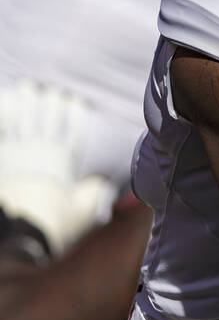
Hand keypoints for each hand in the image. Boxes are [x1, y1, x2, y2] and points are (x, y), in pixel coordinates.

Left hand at [0, 80, 114, 256]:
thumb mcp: (83, 211)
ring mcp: (16, 155)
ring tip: (26, 87)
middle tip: (51, 89)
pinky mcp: (0, 162)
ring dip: (25, 101)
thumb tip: (106, 183)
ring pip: (21, 119)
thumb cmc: (53, 223)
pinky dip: (3, 117)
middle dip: (50, 101)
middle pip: (46, 118)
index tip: (76, 100)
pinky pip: (1, 132)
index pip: (72, 130)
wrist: (20, 233)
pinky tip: (4, 107)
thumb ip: (95, 193)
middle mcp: (41, 152)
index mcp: (63, 161)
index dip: (74, 113)